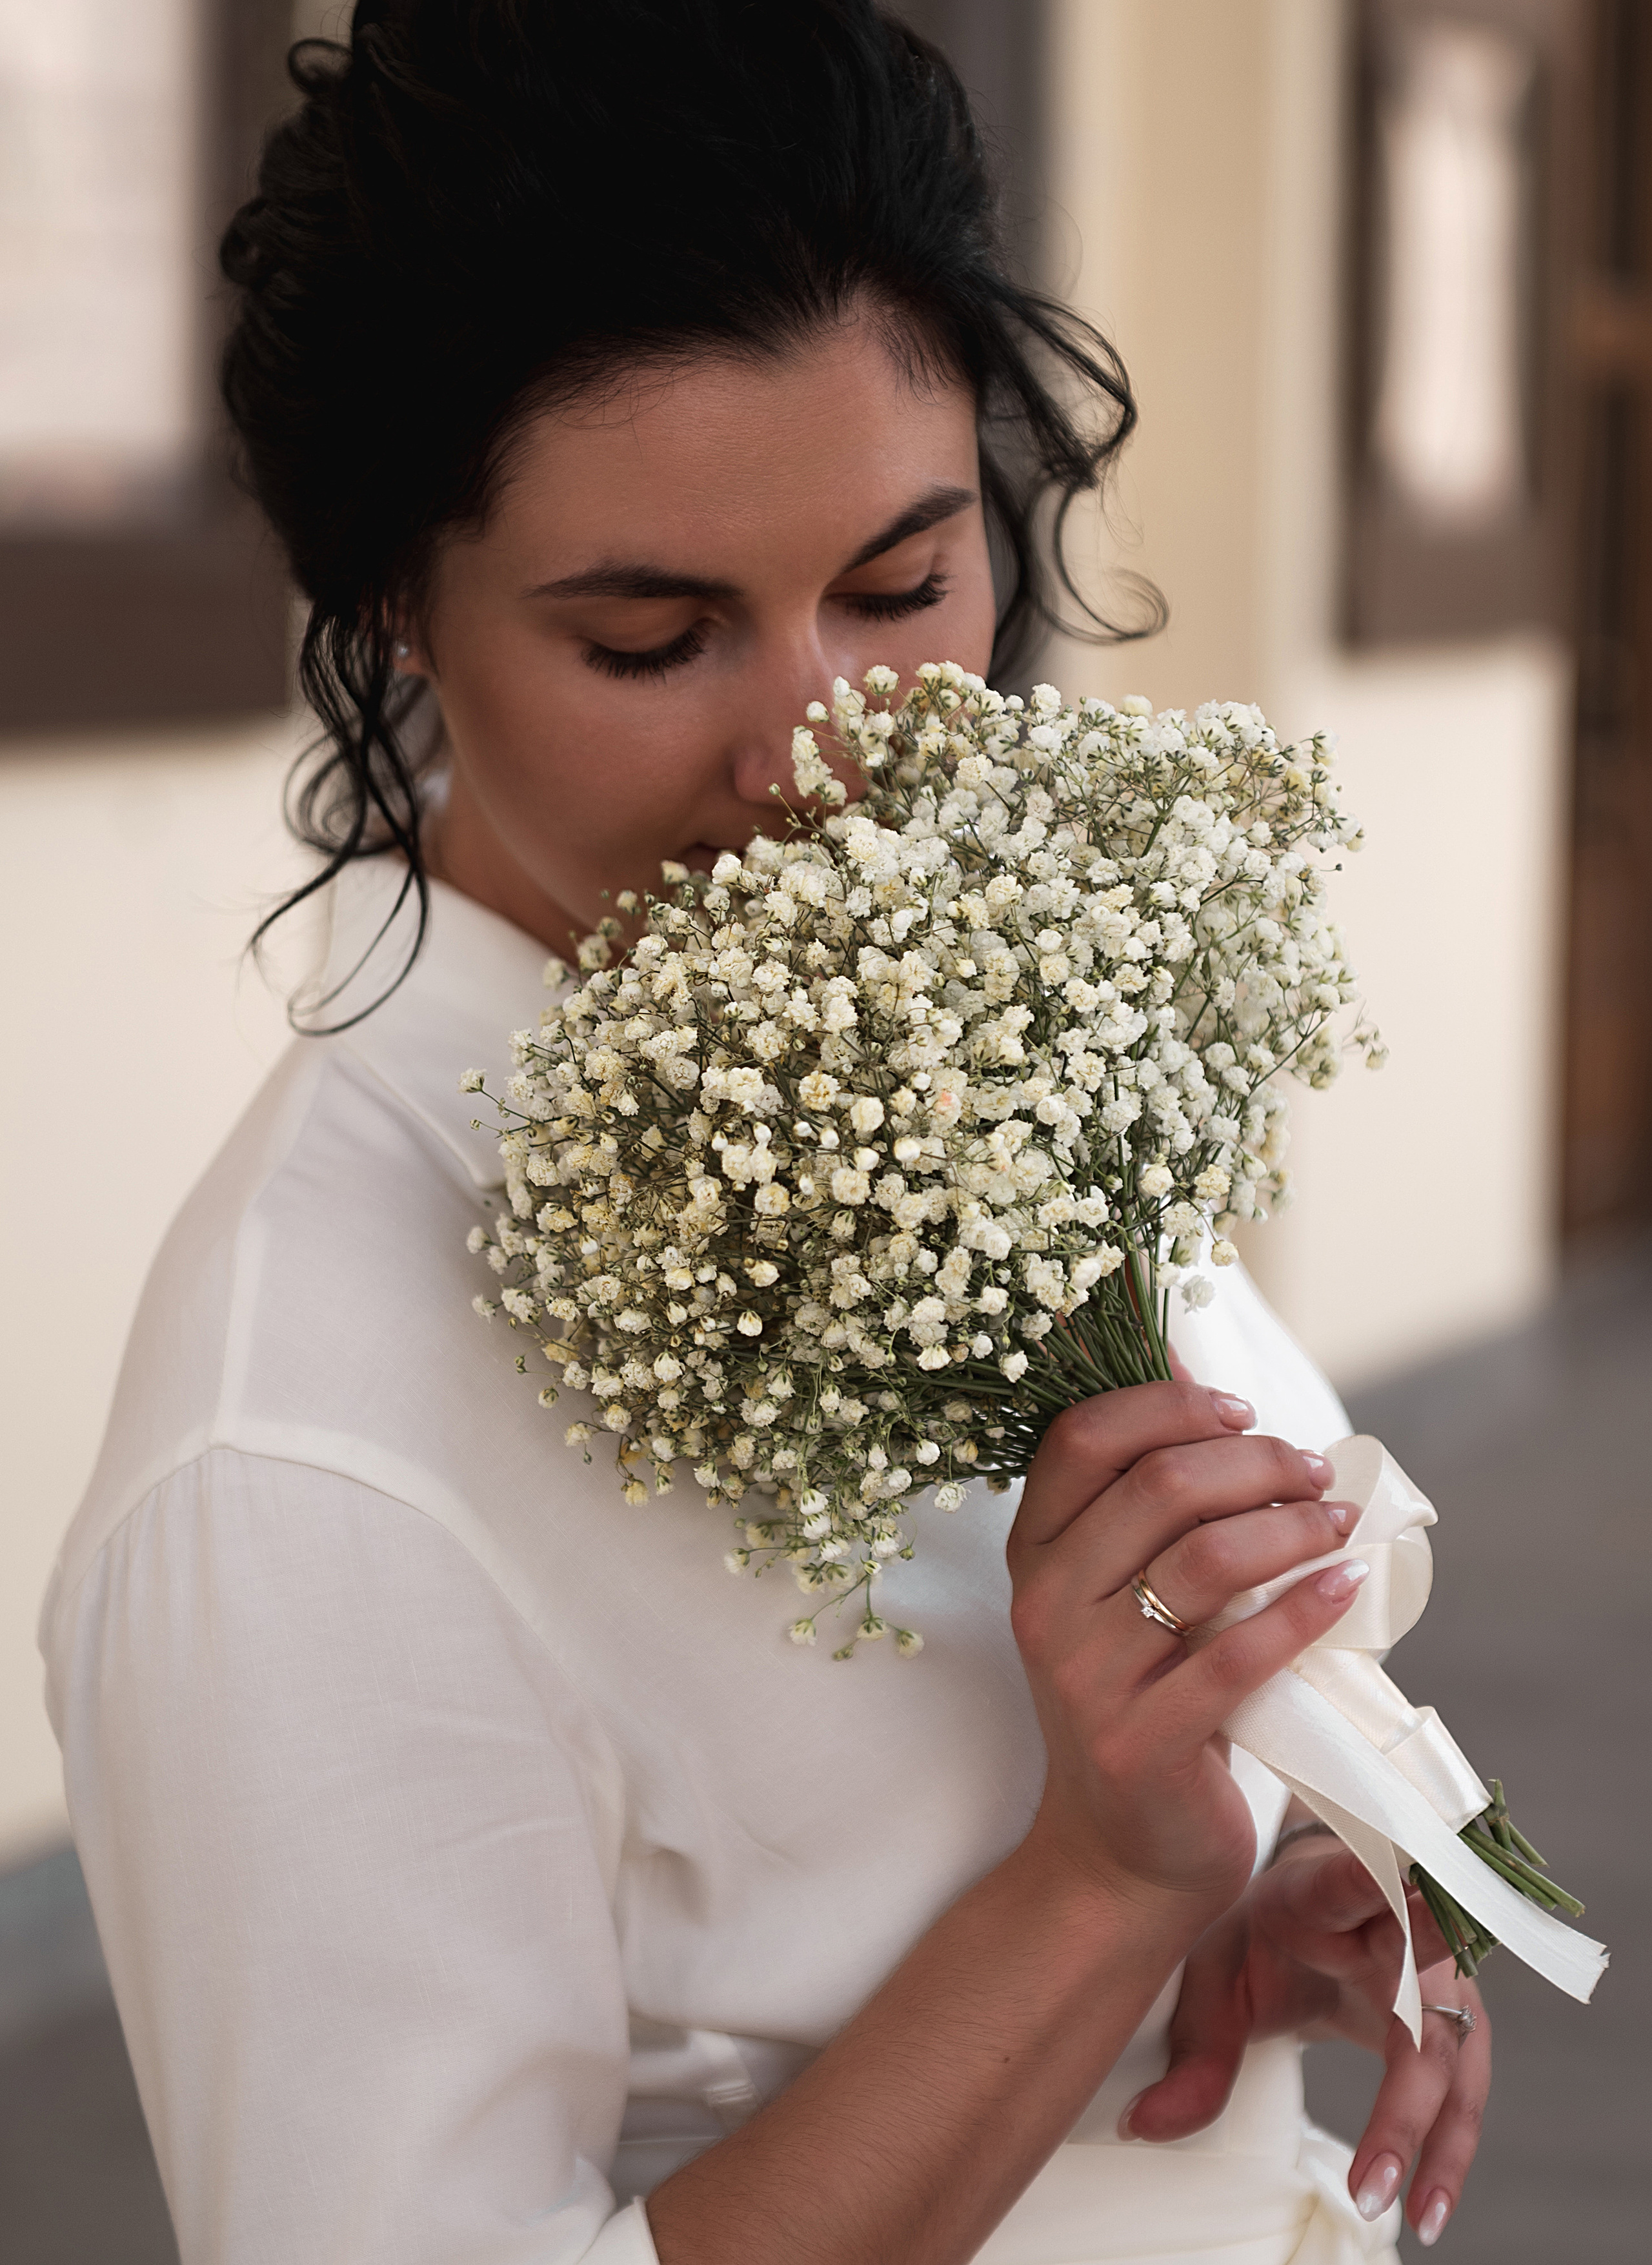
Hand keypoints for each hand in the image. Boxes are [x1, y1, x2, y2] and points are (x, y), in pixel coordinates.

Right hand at [1007, 1382, 1366, 1915]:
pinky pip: (1242, 1654)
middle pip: (1159, 1484)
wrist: (1118, 1854)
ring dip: (1292, 1524)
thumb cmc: (1138, 1698)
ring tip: (1337, 1522)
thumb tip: (1200, 1375)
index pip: (1083, 1437)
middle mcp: (1047, 1605)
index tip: (1240, 1410)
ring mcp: (1088, 1675)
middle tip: (1314, 1470)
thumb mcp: (1115, 1594)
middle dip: (1256, 1460)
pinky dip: (1308, 1606)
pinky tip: (1348, 1583)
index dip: (1167, 1404)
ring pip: (1207, 1558)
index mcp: (1033, 1553)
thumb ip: (1145, 1500)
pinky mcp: (1145, 1740)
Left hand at [1125, 1832, 1490, 2247]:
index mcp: (1330, 1896)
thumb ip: (1193, 2050)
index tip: (1404, 1898)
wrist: (1307, 1910)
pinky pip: (1460, 2088)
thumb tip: (1144, 2125)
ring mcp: (1436, 1976)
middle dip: (1409, 2094)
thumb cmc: (1264, 1930)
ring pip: (1454, 2060)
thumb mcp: (1216, 1972)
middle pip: (1421, 2004)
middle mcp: (1400, 1933)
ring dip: (1441, 2141)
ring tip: (1418, 2216)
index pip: (1355, 1888)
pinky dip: (1446, 2147)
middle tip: (1372, 2179)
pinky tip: (1428, 2205)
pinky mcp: (1452, 2019)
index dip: (1379, 1895)